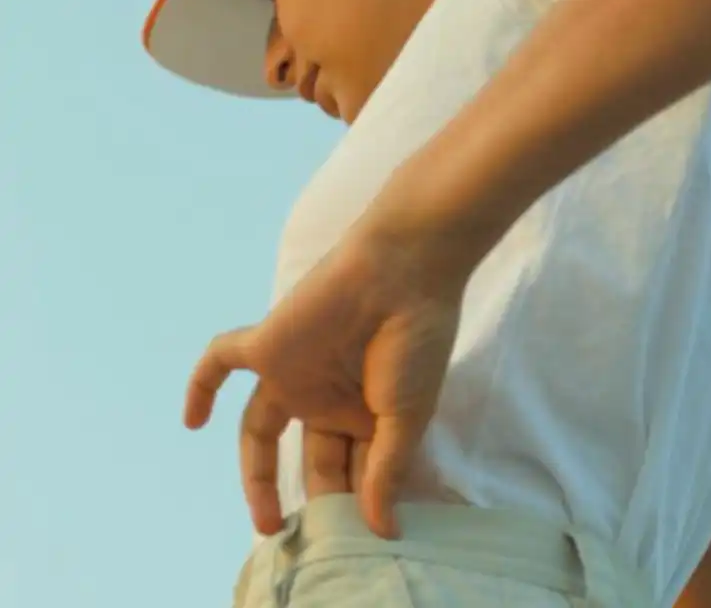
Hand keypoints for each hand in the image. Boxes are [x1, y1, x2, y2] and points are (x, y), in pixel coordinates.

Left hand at [183, 181, 475, 538]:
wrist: (405, 272)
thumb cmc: (415, 341)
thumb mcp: (405, 416)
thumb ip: (386, 471)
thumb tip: (384, 532)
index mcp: (366, 411)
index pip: (354, 467)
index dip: (356, 504)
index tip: (364, 542)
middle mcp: (327, 395)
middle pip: (310, 457)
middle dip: (317, 498)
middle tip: (320, 542)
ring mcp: (294, 370)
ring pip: (261, 430)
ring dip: (258, 477)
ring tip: (267, 524)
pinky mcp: (268, 343)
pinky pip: (222, 362)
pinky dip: (201, 384)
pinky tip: (191, 421)